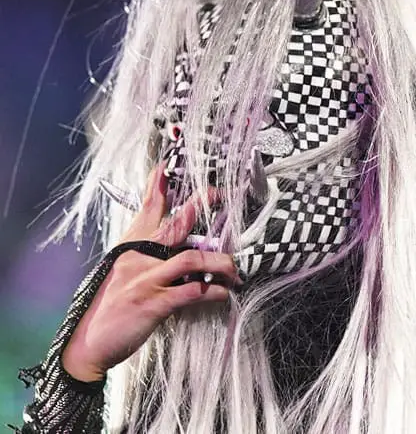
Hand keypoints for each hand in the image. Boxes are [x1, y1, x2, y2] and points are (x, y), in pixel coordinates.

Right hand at [62, 164, 240, 382]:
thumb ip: (146, 256)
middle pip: (175, 223)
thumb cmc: (108, 307)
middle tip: (219, 195)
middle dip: (200, 205)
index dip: (158, 185)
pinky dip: (213, 291)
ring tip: (234, 270)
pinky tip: (223, 294)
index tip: (168, 166)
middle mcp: (138, 257)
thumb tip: (177, 248)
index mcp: (130, 246)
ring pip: (192, 257)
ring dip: (220, 262)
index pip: (147, 208)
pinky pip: (193, 291)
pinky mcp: (154, 303)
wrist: (88, 343)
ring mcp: (145, 279)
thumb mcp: (121, 272)